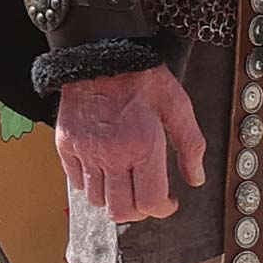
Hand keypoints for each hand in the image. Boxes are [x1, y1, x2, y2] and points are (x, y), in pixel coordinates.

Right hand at [51, 62, 205, 225]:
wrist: (99, 50)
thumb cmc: (141, 76)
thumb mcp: (177, 105)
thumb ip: (191, 145)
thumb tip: (196, 179)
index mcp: (143, 144)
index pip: (151, 202)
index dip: (164, 209)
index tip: (168, 201)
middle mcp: (111, 153)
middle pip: (121, 211)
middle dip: (139, 211)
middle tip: (146, 197)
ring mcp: (85, 150)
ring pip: (97, 201)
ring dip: (113, 199)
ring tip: (124, 183)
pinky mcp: (66, 144)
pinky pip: (75, 182)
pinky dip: (90, 184)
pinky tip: (103, 170)